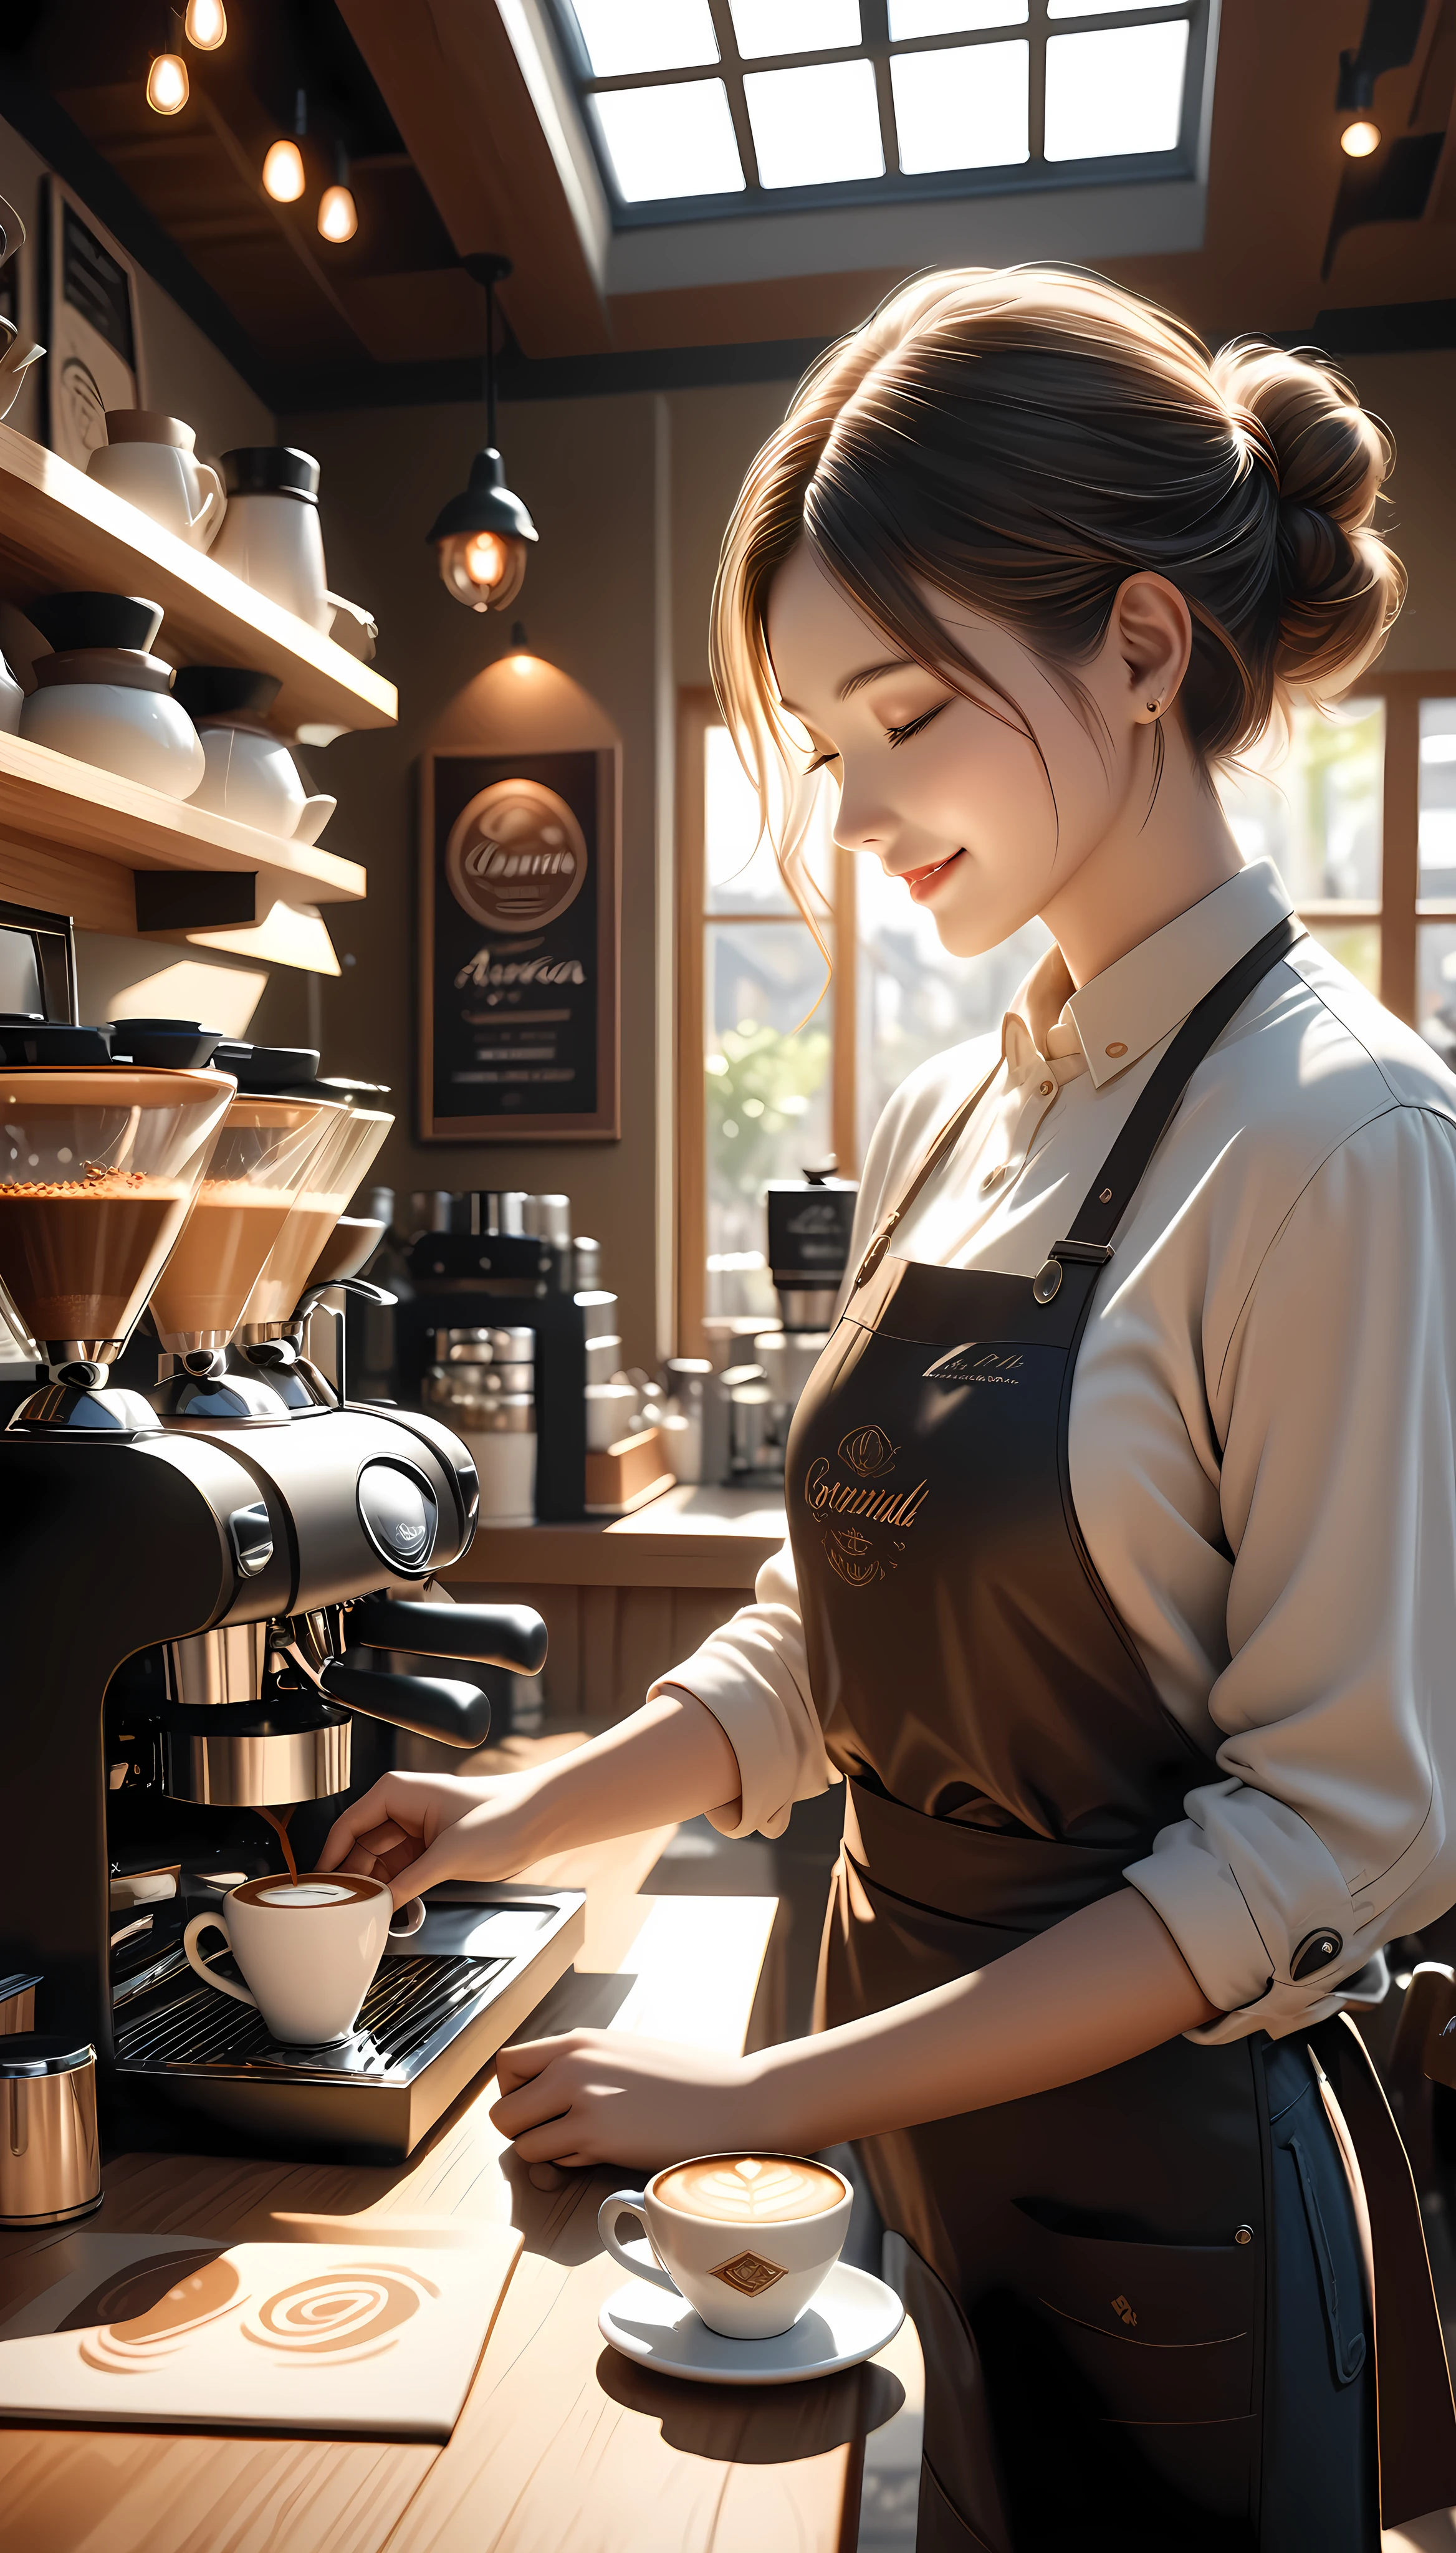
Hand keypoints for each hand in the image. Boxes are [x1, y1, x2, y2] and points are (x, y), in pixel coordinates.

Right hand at [317, 1769, 537, 1904]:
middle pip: (360, 1847)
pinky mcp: (431, 1848)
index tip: (318, 1887)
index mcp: (397, 1792)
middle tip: (341, 1912)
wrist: (541, 1818)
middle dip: (353, 1879)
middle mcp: (402, 1807)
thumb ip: (409, 1882)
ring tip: (363, 1915)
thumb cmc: (503, 1815)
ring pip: (379, 1862)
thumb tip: (379, 1906)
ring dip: (373, 1887)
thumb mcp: (449, 1855)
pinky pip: (400, 1870)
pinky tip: (386, 1908)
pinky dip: (393, 1889)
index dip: (330, 1858)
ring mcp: (416, 1829)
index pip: (348, 1825)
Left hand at [490, 2030, 770, 2170]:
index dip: (515, 2094)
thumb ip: (585, 2067)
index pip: (508, 2063)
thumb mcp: (627, 2055)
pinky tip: (603, 2154)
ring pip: (520, 2140)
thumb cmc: (690, 2082)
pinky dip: (568, 2166)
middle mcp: (573, 2063)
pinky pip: (551, 2160)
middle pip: (502, 2108)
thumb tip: (547, 2094)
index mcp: (580, 2040)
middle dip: (521, 2131)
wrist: (737, 2100)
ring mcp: (583, 2099)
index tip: (541, 2108)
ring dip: (544, 2153)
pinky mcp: (598, 2135)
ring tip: (583, 2147)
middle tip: (554, 2137)